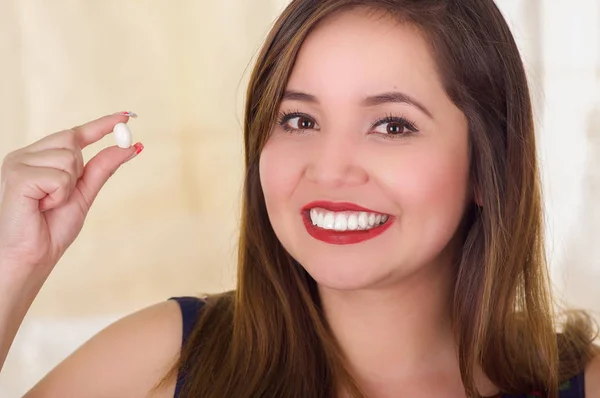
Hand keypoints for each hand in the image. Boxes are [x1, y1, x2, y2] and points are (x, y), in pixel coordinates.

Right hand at [0, 113, 142, 278]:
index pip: (74, 133)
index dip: (101, 124)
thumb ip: (102, 169)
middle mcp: (26, 155)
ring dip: (68, 186)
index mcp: (40, 158)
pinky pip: (60, 177)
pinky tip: (41, 206)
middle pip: (71, 140)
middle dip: (78, 168)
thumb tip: (130, 147)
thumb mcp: (84, 194)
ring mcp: (19, 162)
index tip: (126, 115)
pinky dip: (59, 195)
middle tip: (62, 195)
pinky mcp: (17, 175)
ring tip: (48, 204)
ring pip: (69, 158)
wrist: (30, 256)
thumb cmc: (50, 228)